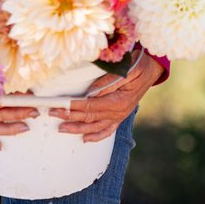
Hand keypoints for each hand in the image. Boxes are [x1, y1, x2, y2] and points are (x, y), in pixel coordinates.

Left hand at [49, 52, 165, 142]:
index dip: (73, 107)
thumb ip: (108, 82)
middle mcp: (119, 112)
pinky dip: (96, 136)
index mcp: (119, 101)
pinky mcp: (120, 116)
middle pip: (90, 117)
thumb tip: (90, 93)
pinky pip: (108, 130)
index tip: (59, 106)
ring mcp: (120, 116)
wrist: (151, 68)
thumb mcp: (126, 69)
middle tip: (53, 114)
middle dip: (70, 117)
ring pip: (96, 127)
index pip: (90, 106)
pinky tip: (85, 139)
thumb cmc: (138, 65)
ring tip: (62, 129)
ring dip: (78, 129)